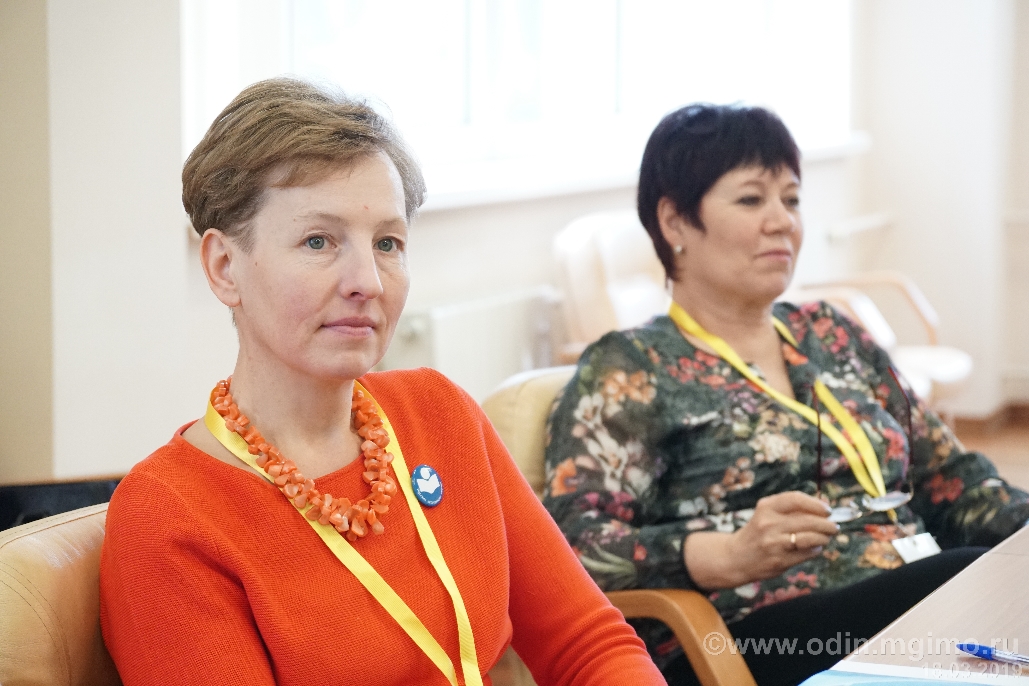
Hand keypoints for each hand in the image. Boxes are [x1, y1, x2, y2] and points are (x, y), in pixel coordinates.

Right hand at [683, 491, 838, 589]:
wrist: (735, 557)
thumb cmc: (757, 532)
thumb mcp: (766, 514)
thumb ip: (790, 510)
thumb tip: (824, 508)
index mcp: (766, 507)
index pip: (796, 499)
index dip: (816, 504)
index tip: (828, 510)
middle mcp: (769, 523)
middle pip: (808, 520)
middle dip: (826, 524)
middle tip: (834, 527)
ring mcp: (774, 543)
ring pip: (810, 538)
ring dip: (824, 538)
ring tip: (826, 538)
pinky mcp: (779, 561)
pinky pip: (806, 554)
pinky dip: (815, 550)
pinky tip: (814, 548)